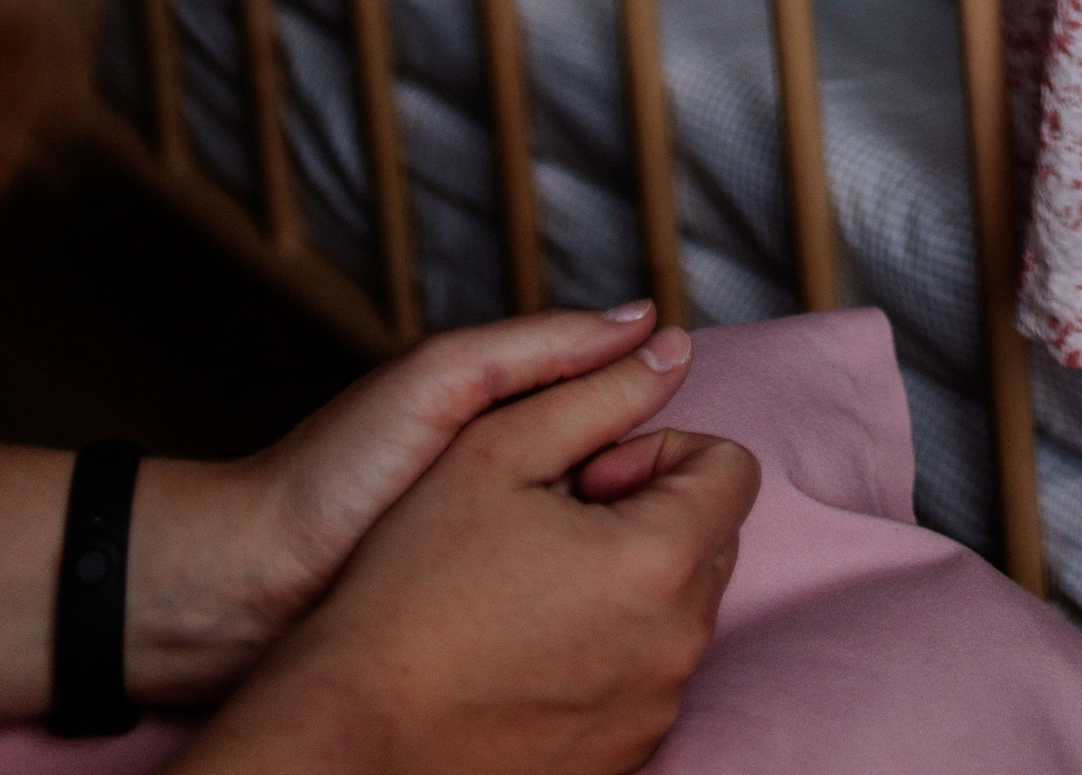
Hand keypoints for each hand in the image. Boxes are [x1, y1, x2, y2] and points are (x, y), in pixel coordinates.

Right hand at [177, 340, 756, 774]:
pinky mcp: (621, 760)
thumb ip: (598, 389)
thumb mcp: (495, 452)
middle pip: (710, 539)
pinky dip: (610, 649)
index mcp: (660, 561)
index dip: (657, 451)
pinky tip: (528, 645)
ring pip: (678, 610)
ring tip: (534, 585)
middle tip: (558, 522)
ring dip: (630, 580)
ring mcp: (651, 712)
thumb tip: (675, 348)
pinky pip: (646, 677)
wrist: (350, 729)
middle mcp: (675, 647)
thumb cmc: (411, 587)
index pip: (731, 468)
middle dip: (650, 512)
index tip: (589, 473)